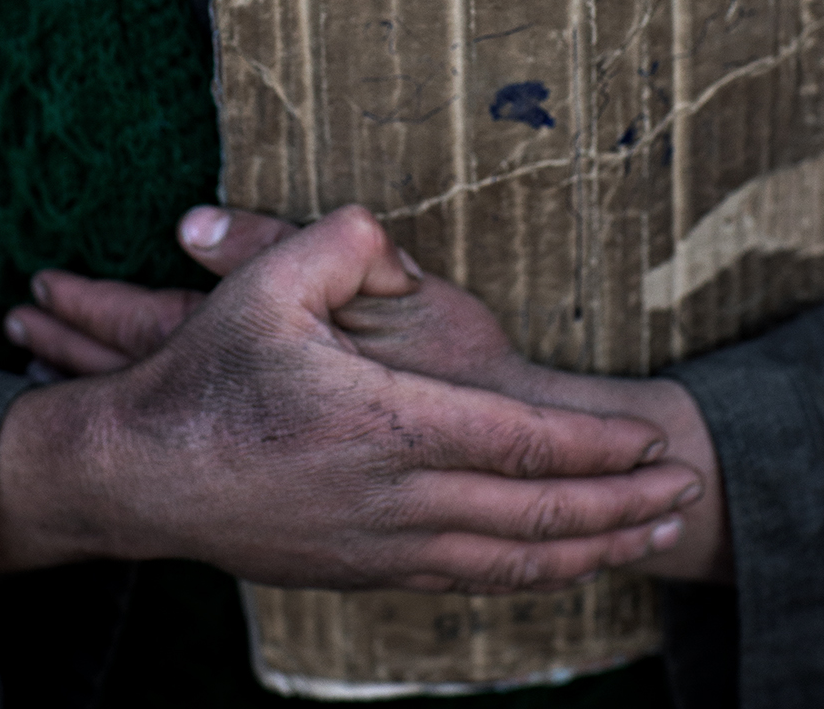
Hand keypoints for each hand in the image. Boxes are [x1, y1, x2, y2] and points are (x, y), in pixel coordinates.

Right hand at [0, 205, 700, 589]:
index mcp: (389, 426)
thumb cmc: (205, 378)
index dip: (598, 445)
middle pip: (538, 516)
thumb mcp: (269, 283)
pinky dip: (529, 577)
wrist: (137, 474)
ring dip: (590, 550)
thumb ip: (345, 240)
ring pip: (511, 562)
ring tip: (648, 538)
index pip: (525, 445)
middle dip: (622, 507)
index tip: (654, 439)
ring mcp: (382, 547)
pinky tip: (553, 564)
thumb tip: (393, 242)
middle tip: (685, 493)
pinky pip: (469, 583)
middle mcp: (398, 500)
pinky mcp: (361, 571)